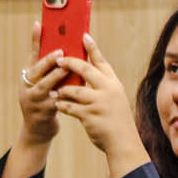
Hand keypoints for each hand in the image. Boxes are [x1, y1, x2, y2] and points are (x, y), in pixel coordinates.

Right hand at [18, 45, 67, 145]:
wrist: (38, 130)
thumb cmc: (44, 101)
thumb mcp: (43, 83)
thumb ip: (51, 69)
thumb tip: (66, 49)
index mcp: (27, 76)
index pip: (31, 54)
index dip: (34, 39)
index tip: (38, 24)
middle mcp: (26, 86)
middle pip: (35, 70)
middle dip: (47, 60)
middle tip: (60, 52)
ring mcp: (32, 100)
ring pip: (43, 86)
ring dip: (55, 77)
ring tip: (66, 69)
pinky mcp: (41, 113)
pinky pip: (53, 101)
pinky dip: (62, 95)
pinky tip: (73, 91)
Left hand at [52, 34, 148, 177]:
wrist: (123, 142)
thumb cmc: (117, 120)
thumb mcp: (114, 99)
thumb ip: (102, 86)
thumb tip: (85, 73)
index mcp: (113, 84)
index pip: (101, 62)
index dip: (92, 48)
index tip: (83, 35)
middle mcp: (108, 90)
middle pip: (85, 70)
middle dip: (70, 63)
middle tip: (58, 59)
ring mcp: (99, 102)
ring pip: (74, 89)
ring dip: (62, 89)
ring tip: (53, 89)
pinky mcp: (90, 115)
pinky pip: (70, 107)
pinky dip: (62, 105)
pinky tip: (57, 104)